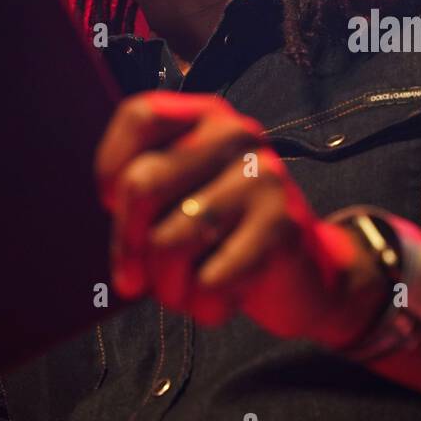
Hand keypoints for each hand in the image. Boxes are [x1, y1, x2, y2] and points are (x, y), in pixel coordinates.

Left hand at [94, 91, 386, 345]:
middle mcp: (237, 136)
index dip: (111, 164)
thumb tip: (109, 208)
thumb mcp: (190, 192)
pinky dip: (203, 305)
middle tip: (132, 277)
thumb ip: (150, 186)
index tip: (111, 204)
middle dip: (127, 245)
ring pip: (169, 241)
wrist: (310, 272)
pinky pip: (210, 279)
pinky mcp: (283, 226)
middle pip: (142, 184)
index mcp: (209, 117)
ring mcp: (264, 178)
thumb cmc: (231, 233)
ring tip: (181, 292)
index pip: (141, 115)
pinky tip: (222, 297)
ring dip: (165, 287)